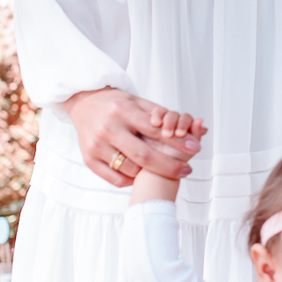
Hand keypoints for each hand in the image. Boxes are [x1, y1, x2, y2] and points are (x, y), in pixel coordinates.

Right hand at [65, 88, 205, 185]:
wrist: (83, 103)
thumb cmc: (116, 103)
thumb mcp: (138, 102)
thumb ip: (164, 116)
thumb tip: (198, 127)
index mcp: (122, 111)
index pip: (156, 131)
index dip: (178, 142)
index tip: (196, 149)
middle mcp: (108, 128)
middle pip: (144, 156)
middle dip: (169, 166)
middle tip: (186, 170)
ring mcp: (97, 145)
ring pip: (130, 169)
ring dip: (149, 173)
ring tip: (161, 170)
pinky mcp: (88, 159)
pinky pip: (115, 179)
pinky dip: (131, 180)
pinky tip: (141, 175)